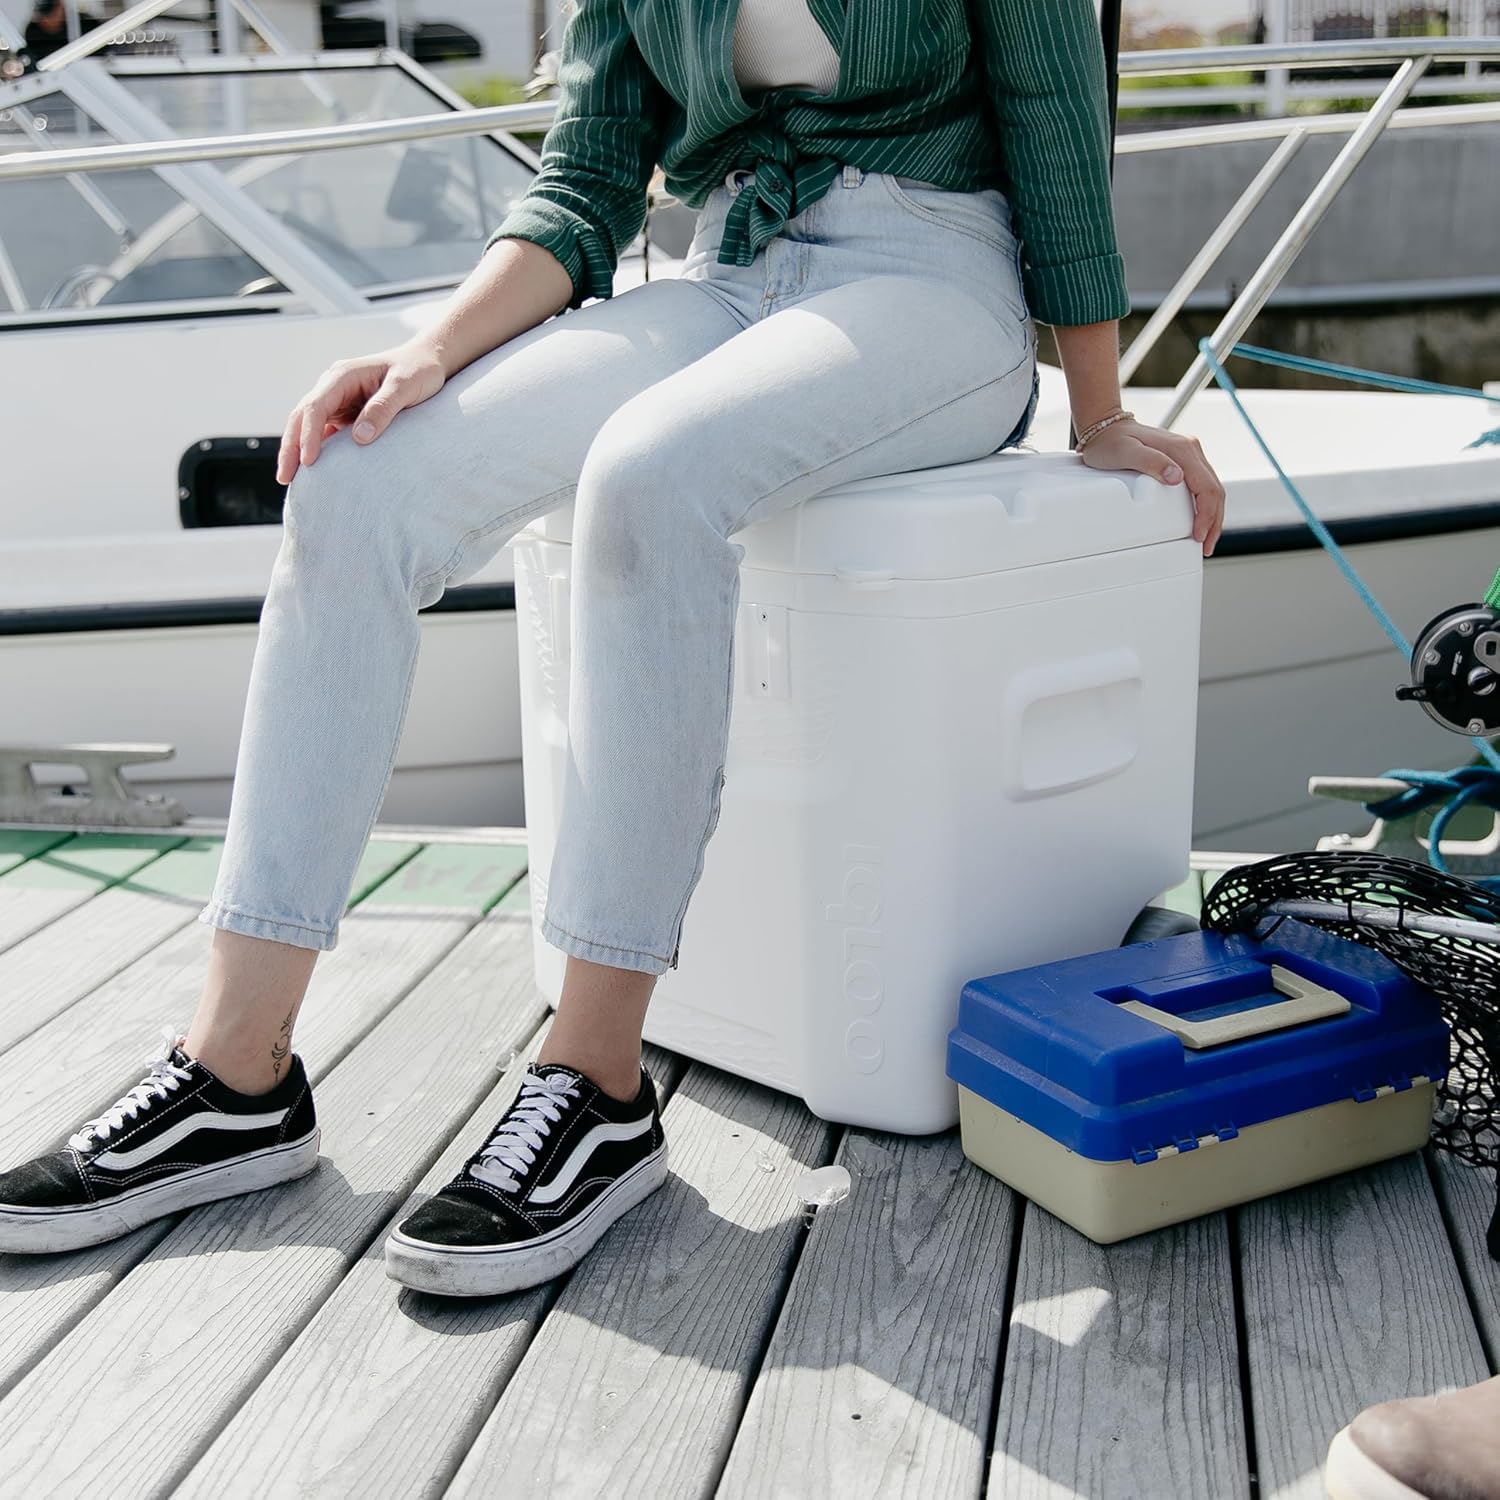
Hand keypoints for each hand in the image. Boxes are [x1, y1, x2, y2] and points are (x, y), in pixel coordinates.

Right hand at [276, 340, 447, 484]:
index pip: (315, 407)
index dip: (308, 434)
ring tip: (290, 480)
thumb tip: (360, 438)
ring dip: (297, 450)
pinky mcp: (346, 414)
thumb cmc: (418, 371)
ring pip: (307, 426)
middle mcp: (333, 387)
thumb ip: (383, 408)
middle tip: (285, 478)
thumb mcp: (405, 386)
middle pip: (301, 417)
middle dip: (291, 447)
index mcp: (342, 376)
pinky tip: (314, 473)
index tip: (308, 461)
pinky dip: (316, 450)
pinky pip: (325, 433)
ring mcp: (338, 401)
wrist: (427, 361)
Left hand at [1078, 418, 1225, 556]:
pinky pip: (1202, 485)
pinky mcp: (1182, 460)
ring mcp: (1188, 454)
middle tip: (1205, 547)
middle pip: (1214, 490)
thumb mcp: (1126, 452)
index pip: (1206, 488)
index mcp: (1182, 450)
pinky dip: (1205, 505)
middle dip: (1214, 522)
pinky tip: (1199, 519)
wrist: (1106, 428)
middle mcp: (1190, 450)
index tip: (1198, 536)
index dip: (1206, 515)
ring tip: (1204, 539)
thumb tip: (1176, 477)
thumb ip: (1151, 462)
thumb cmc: (1111, 442)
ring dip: (1212, 516)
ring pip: (1212, 488)